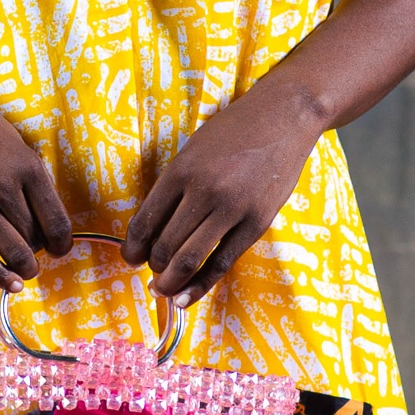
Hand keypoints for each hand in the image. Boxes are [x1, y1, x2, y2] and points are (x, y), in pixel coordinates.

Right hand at [0, 63, 72, 286]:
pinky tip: (10, 284)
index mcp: (28, 167)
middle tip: (34, 254)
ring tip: (25, 270)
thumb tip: (46, 222)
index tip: (60, 250)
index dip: (62, 243)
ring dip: (24, 266)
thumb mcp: (13, 144)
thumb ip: (29, 179)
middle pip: (35, 237)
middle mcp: (5, 186)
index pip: (57, 220)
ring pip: (13, 250)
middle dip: (39, 252)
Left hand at [124, 80, 321, 302]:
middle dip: (153, 266)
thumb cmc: (234, 132)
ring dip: (170, 281)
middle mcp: (203, 191)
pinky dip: (200, 285)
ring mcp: (232, 208)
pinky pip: (222, 263)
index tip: (130, 259)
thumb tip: (153, 230)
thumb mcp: (194, 150)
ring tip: (163, 289)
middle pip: (165, 244)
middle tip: (152, 273)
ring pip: (189, 258)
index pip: (145, 221)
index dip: (132, 247)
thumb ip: (175, 187)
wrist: (284, 117)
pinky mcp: (256, 223)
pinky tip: (186, 297)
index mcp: (181, 171)